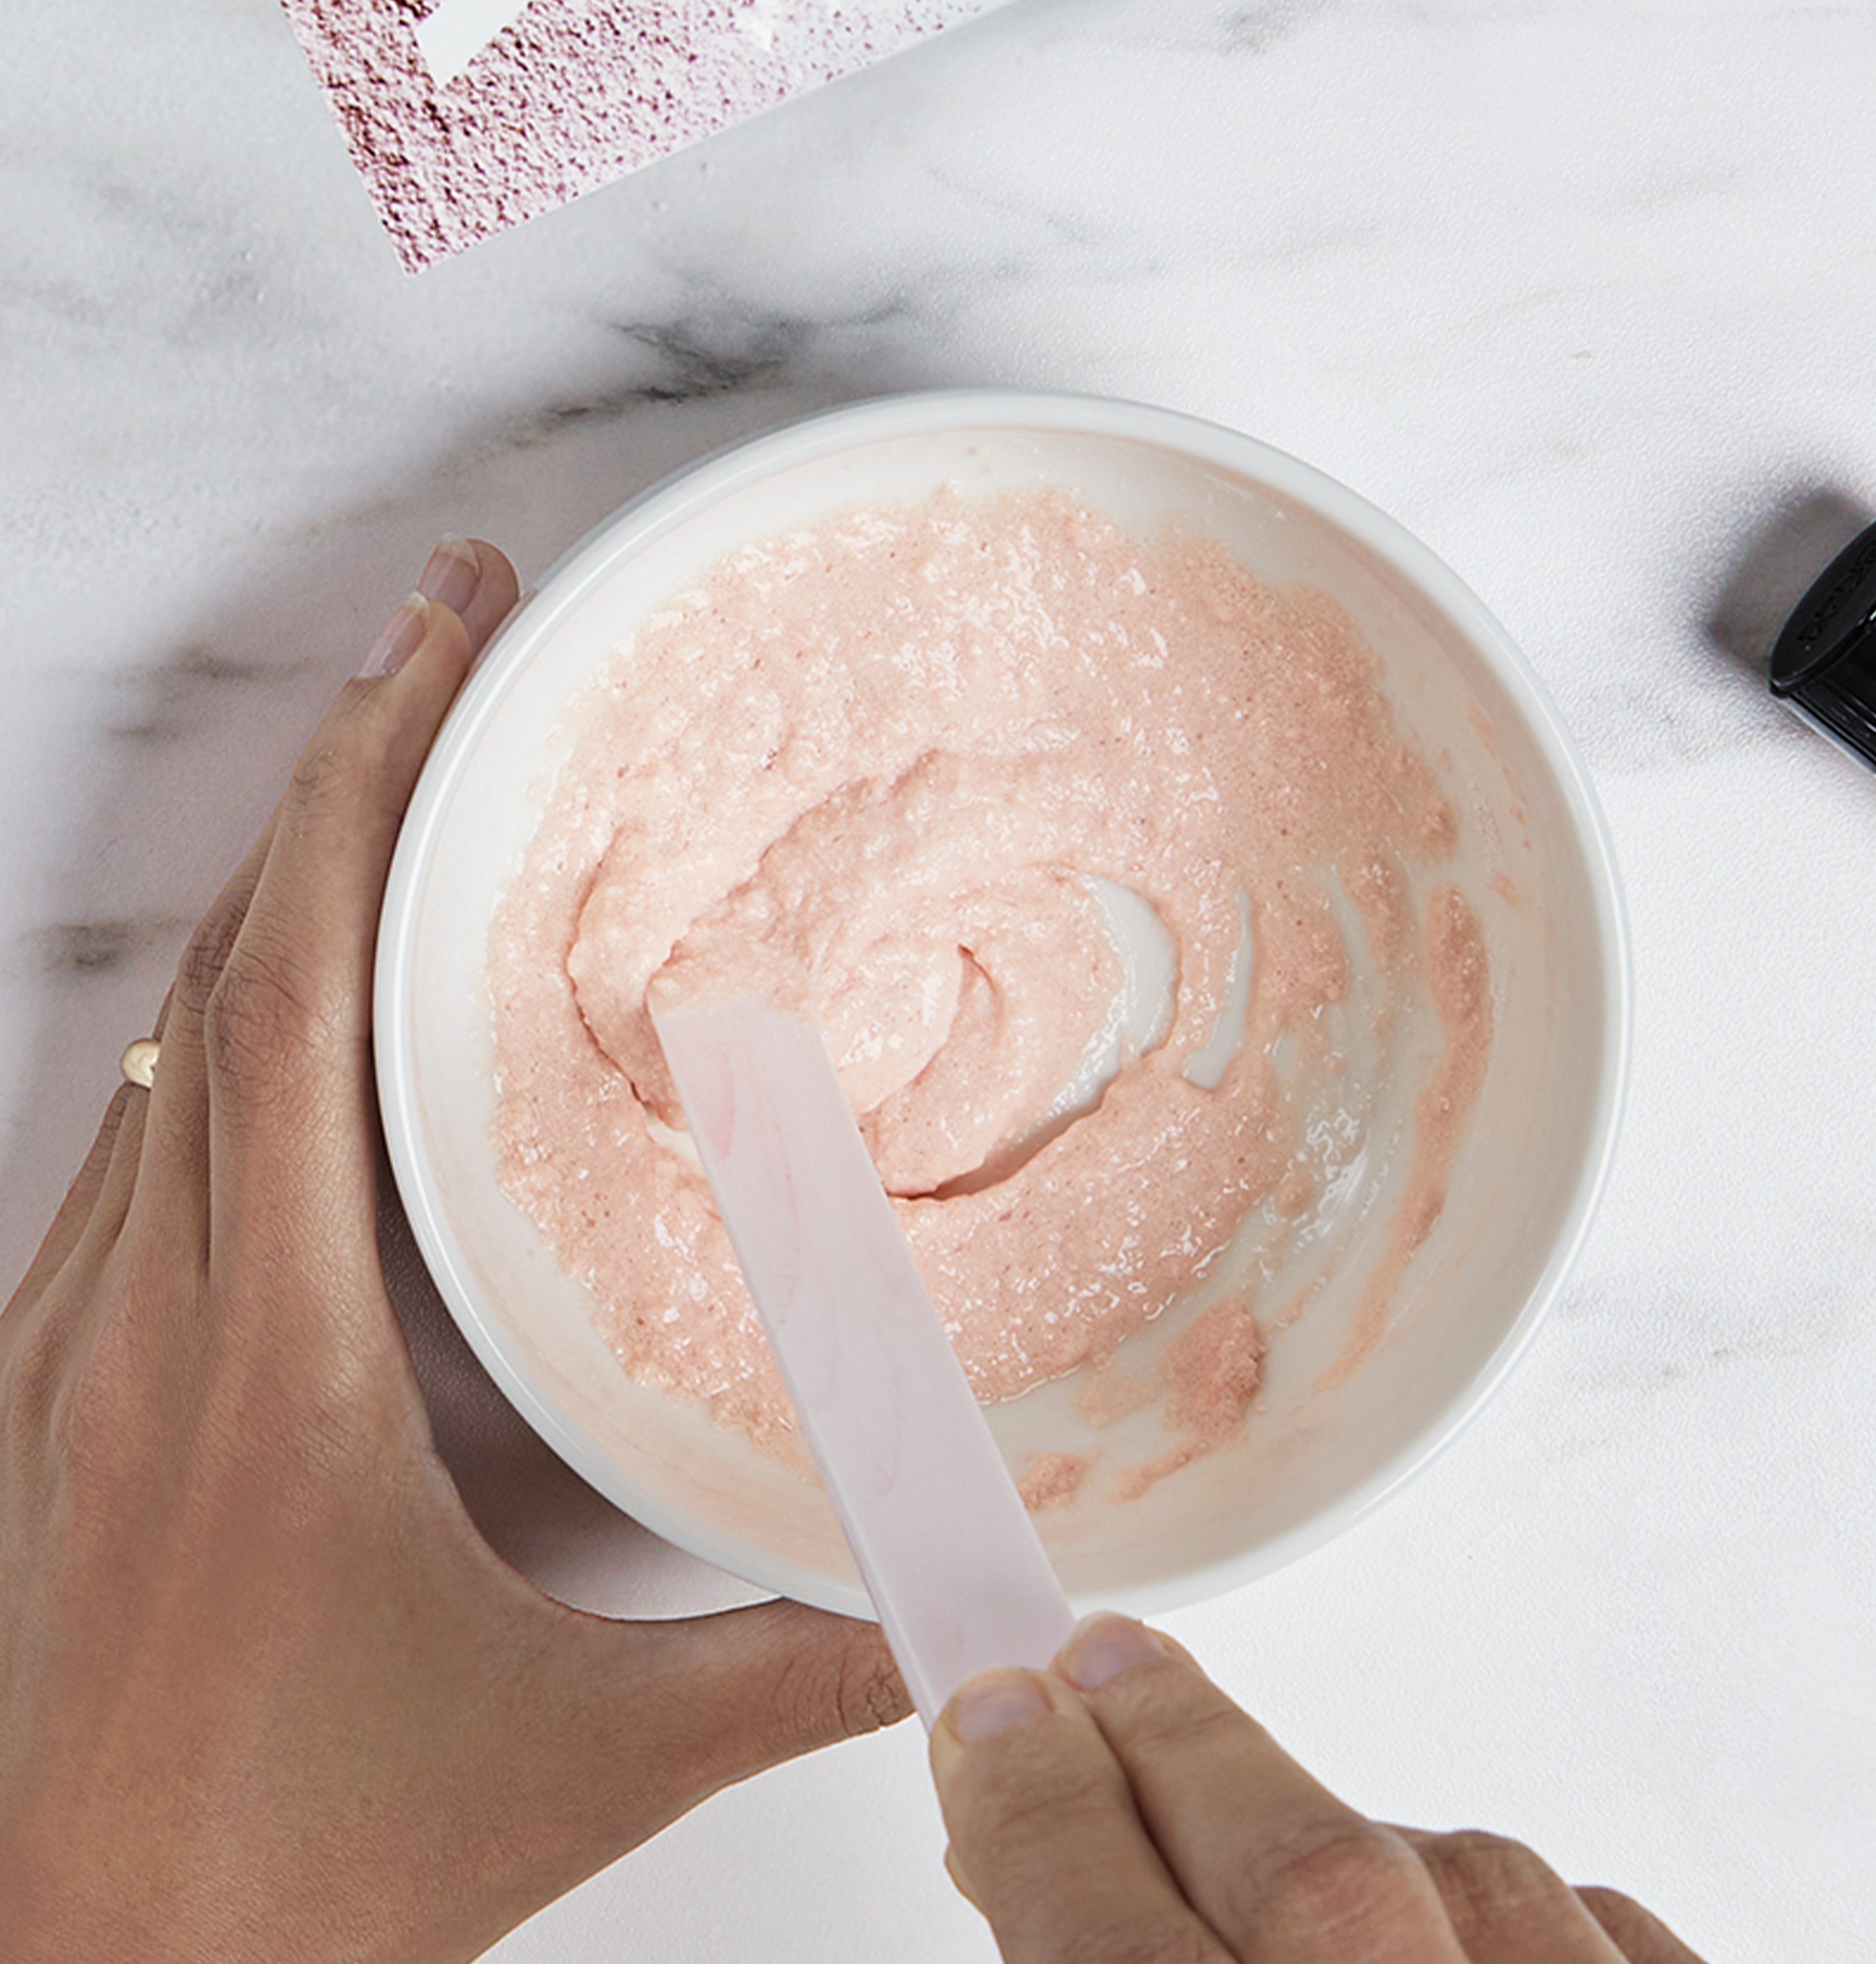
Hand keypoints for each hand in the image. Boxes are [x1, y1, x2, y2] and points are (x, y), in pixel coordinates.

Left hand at [0, 539, 906, 1963]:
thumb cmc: (276, 1871)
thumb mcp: (568, 1761)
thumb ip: (783, 1671)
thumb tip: (965, 1610)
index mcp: (268, 1354)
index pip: (301, 993)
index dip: (370, 793)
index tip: (447, 647)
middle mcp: (149, 1307)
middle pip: (229, 962)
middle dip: (341, 770)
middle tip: (447, 635)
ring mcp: (79, 1338)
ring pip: (171, 1036)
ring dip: (282, 880)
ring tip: (392, 775)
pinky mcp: (59, 1385)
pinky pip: (139, 1133)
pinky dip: (226, 1014)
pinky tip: (288, 1000)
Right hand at [932, 1616, 1704, 1962]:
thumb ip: (1086, 1961)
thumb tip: (1026, 1839)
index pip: (1096, 1929)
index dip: (1028, 1797)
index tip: (990, 1713)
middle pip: (1292, 1871)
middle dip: (1173, 1739)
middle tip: (1098, 1666)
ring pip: (1454, 1876)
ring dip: (1350, 1842)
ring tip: (1285, 1866)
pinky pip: (1602, 1932)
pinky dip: (1519, 1921)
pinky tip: (1456, 1934)